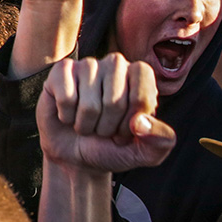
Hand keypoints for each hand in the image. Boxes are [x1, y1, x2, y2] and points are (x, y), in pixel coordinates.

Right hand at [38, 56, 175, 174]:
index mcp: (140, 76)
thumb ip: (160, 141)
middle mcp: (115, 65)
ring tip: (86, 124)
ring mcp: (87, 65)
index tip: (129, 129)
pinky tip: (68, 114)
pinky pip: (66, 98)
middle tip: (105, 129)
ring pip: (89, 102)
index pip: (142, 92)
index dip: (132, 118)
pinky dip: (67, 116)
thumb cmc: (112, 148)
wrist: (76, 156)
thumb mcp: (145, 153)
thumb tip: (141, 123)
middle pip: (115, 100)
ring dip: (86, 124)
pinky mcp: (61, 71)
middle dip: (109, 126)